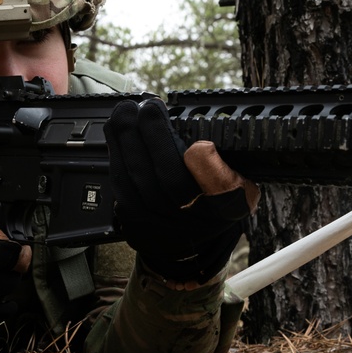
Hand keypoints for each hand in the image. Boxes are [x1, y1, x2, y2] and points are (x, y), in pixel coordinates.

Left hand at [104, 98, 258, 285]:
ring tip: (125, 111)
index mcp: (226, 209)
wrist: (185, 245)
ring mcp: (161, 227)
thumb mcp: (236, 189)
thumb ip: (227, 169)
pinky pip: (121, 185)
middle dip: (154, 137)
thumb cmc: (210, 205)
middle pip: (169, 180)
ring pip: (138, 180)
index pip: (222, 192)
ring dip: (127, 140)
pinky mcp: (133, 224)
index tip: (200, 145)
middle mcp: (193, 223)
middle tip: (146, 107)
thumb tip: (204, 146)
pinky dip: (116, 155)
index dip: (210, 170)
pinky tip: (115, 132)